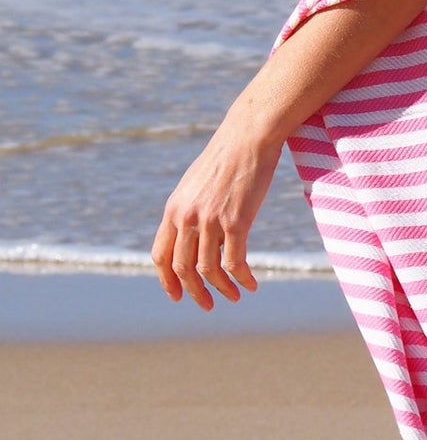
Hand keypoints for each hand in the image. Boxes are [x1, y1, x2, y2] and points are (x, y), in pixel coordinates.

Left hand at [152, 109, 281, 308]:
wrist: (250, 134)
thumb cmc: (229, 154)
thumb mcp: (197, 182)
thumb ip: (190, 207)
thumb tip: (193, 231)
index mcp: (174, 208)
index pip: (160, 256)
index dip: (167, 281)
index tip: (178, 296)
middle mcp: (187, 217)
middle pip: (183, 269)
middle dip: (195, 292)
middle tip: (208, 305)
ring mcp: (210, 220)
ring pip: (209, 269)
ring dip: (221, 289)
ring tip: (234, 296)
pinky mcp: (236, 221)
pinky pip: (234, 262)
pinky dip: (241, 278)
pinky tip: (251, 283)